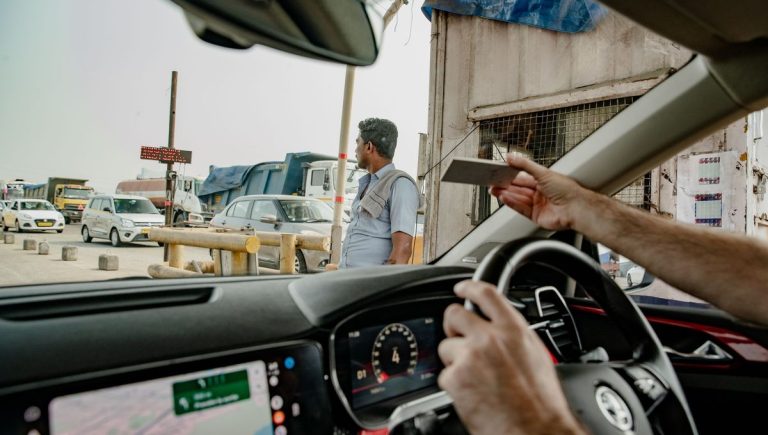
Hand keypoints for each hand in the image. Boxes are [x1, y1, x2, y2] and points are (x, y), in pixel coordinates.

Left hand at [438, 280, 584, 434]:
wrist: (534, 430)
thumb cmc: (540, 402)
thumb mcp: (535, 355)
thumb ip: (513, 334)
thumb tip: (500, 326)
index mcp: (513, 329)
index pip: (485, 293)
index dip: (468, 287)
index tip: (461, 289)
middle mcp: (489, 338)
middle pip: (454, 314)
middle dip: (454, 326)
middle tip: (460, 338)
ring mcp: (469, 357)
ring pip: (446, 346)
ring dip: (455, 360)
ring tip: (475, 378)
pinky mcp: (455, 378)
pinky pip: (445, 374)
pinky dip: (454, 384)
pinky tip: (472, 393)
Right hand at [489, 153, 593, 230]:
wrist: (575, 208)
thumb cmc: (567, 190)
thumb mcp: (543, 172)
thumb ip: (525, 165)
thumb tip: (512, 157)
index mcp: (543, 181)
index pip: (523, 177)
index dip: (511, 175)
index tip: (500, 172)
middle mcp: (540, 193)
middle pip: (518, 189)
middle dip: (505, 186)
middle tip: (493, 182)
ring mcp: (538, 205)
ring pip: (518, 199)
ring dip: (506, 195)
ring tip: (494, 190)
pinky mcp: (535, 216)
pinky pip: (520, 209)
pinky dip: (511, 203)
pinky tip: (504, 198)